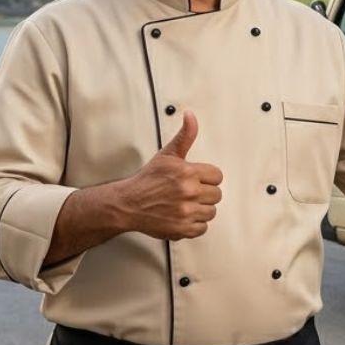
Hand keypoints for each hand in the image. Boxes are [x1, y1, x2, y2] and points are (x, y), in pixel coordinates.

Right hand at [120, 112, 223, 240]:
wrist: (127, 203)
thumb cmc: (147, 180)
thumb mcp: (167, 154)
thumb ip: (185, 136)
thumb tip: (190, 116)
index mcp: (187, 173)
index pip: (217, 176)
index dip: (207, 178)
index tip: (196, 180)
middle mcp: (188, 192)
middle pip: (216, 194)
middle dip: (204, 193)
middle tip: (189, 192)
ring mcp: (186, 212)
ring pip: (211, 211)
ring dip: (201, 209)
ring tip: (186, 204)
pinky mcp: (182, 228)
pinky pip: (202, 228)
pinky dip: (195, 224)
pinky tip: (184, 216)